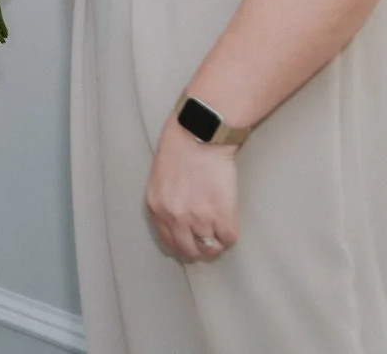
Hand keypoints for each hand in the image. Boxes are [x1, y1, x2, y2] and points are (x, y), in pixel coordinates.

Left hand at [145, 123, 239, 261]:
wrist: (198, 137)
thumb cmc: (179, 151)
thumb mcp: (159, 179)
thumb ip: (165, 202)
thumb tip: (177, 223)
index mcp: (156, 208)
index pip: (169, 241)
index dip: (182, 244)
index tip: (191, 242)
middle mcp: (174, 218)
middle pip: (189, 250)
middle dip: (199, 249)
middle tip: (208, 241)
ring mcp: (198, 219)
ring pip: (211, 248)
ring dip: (217, 242)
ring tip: (219, 230)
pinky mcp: (221, 215)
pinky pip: (229, 239)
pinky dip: (230, 236)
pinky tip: (229, 224)